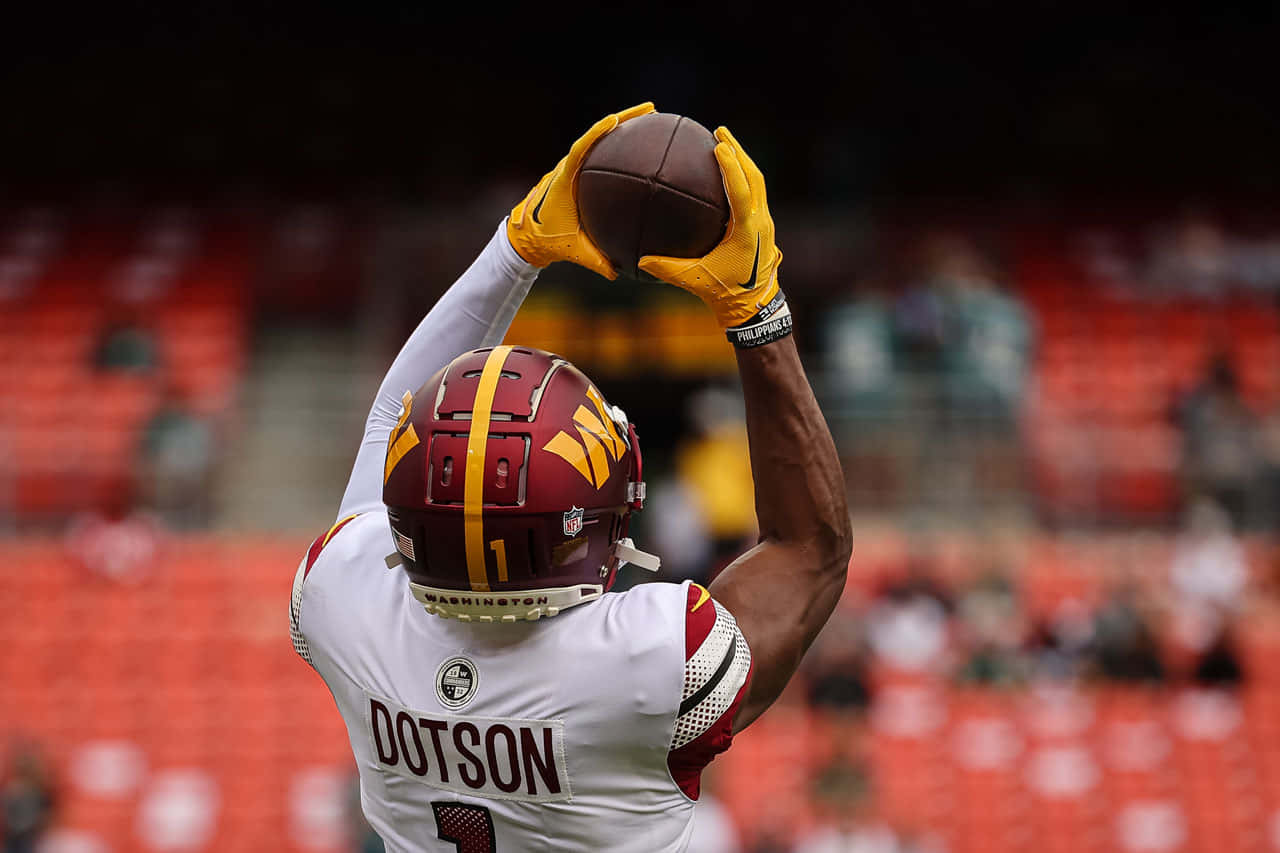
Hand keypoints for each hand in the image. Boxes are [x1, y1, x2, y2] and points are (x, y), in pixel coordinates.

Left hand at [507, 103, 655, 278]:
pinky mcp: (577, 173)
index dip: (598, 133)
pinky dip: (616, 145)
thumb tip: (617, 272)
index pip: (581, 149)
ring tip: (648, 118)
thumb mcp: (573, 250)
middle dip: (623, 119)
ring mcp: (572, 168)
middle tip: (649, 109)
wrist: (526, 238)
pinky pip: (598, 153)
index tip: (615, 120)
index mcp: (564, 180)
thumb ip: (595, 260)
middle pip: (596, 135)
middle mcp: (567, 168)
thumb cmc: (547, 241)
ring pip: (597, 141)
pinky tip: (638, 146)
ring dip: (621, 127)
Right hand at [638, 127, 782, 327]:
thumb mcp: (694, 280)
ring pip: (758, 183)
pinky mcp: (763, 227)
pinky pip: (755, 194)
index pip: (742, 192)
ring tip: (724, 144)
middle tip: (720, 132)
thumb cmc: (724, 294)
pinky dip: (742, 178)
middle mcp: (760, 222)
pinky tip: (726, 173)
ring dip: (742, 162)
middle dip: (738, 152)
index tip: (719, 146)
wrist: (755, 308)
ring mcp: (765, 223)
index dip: (732, 167)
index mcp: (747, 232)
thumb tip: (639, 261)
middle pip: (755, 177)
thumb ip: (667, 269)